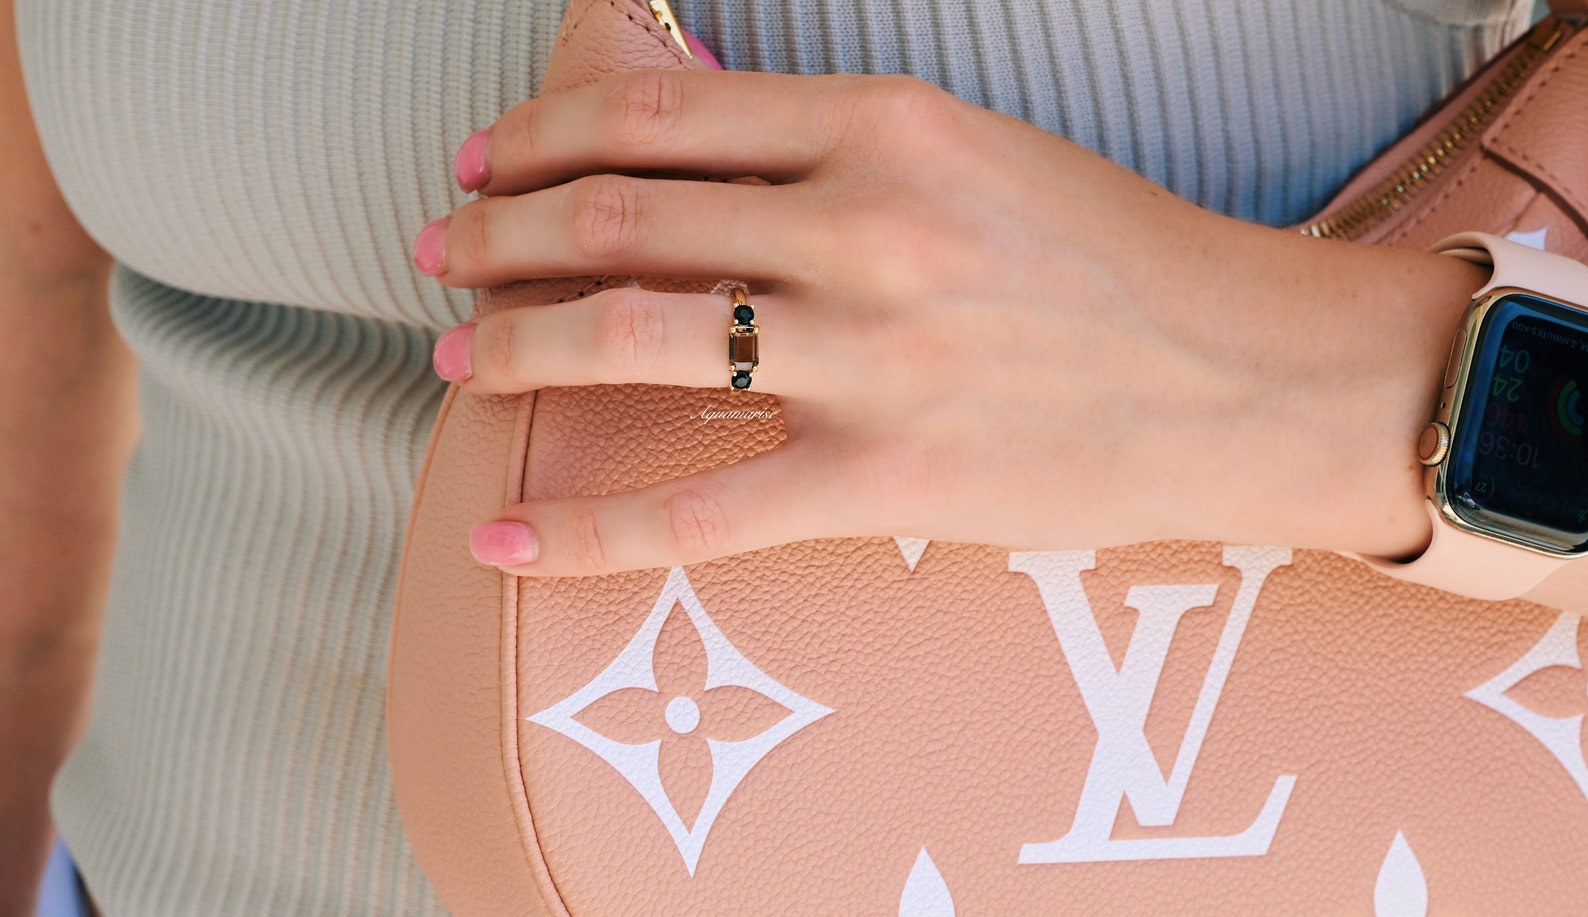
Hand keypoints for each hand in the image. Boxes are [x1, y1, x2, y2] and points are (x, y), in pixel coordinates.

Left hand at [413, 69, 1487, 575]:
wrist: (1255, 376)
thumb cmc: (1125, 263)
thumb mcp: (977, 154)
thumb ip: (836, 151)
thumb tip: (701, 165)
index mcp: (887, 125)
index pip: (658, 115)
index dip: (541, 136)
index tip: (485, 162)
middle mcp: (864, 226)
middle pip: (619, 216)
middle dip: (499, 236)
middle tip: (439, 255)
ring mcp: (870, 355)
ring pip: (631, 339)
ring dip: (514, 346)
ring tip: (454, 357)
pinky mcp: (885, 476)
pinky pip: (696, 509)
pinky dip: (584, 530)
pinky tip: (503, 538)